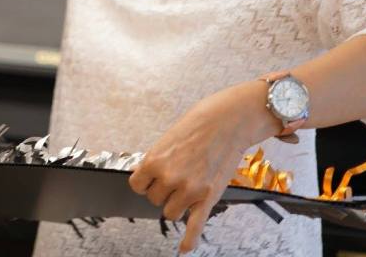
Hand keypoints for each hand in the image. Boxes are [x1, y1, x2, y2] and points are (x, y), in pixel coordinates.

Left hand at [128, 81, 277, 253]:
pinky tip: (185, 248)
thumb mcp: (167, 139)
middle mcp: (170, 177)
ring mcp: (190, 189)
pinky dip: (189, 239)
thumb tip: (149, 179)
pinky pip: (195, 224)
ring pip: (171, 212)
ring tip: (187, 187)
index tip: (152, 177)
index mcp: (154, 161)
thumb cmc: (198, 125)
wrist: (228, 121)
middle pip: (154, 200)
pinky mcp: (208, 197)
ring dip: (176, 204)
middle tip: (177, 175)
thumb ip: (157, 162)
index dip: (145, 182)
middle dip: (163, 190)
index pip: (137, 186)